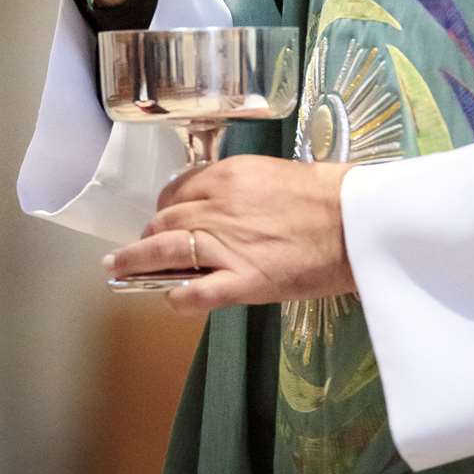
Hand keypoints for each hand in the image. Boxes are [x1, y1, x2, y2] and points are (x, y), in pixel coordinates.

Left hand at [103, 156, 355, 313]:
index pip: (177, 191)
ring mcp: (225, 246)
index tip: (162, 218)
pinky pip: (195, 292)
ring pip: (165, 252)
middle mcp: (216, 207)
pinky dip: (176, 296)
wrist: (353, 221)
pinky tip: (170, 298)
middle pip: (165, 221)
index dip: (165, 207)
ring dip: (137, 262)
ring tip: (120, 270)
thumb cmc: (322, 194)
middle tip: (142, 247)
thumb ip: (236, 189)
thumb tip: (215, 205)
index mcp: (225, 177)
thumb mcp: (271, 175)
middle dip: (149, 235)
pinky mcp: (241, 281)